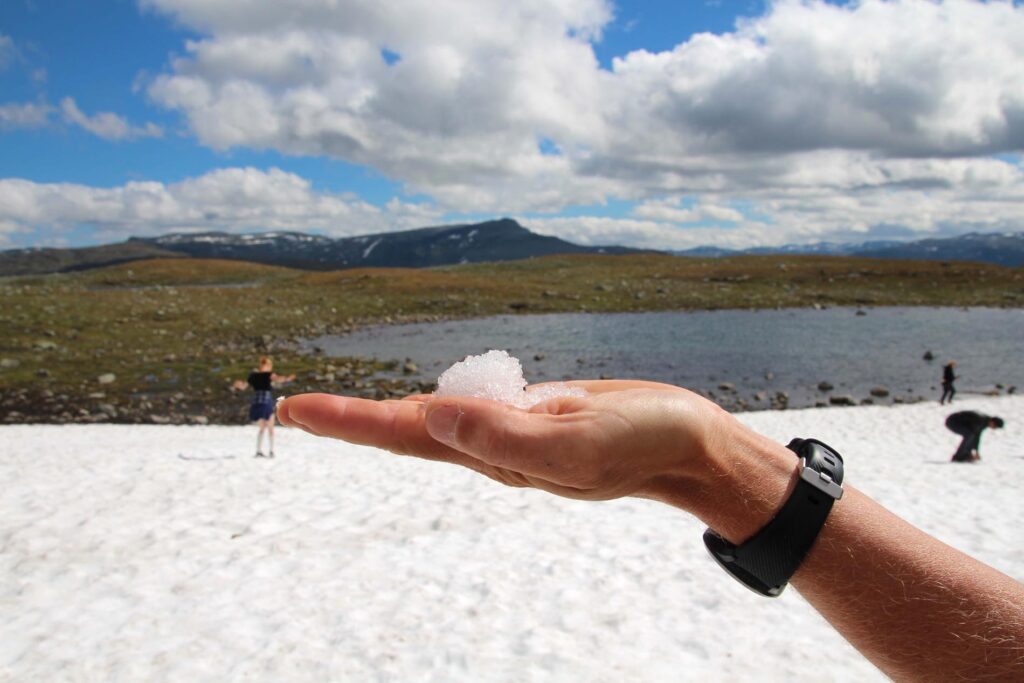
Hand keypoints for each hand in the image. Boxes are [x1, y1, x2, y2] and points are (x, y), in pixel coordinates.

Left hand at [277, 380, 795, 539]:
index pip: (407, 434)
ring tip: (336, 409)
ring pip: (438, 413)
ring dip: (384, 409)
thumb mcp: (578, 442)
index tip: (296, 409)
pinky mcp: (534, 408)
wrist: (687, 442)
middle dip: (350, 418)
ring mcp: (513, 426)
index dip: (350, 420)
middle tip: (292, 407)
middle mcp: (494, 443)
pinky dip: (441, 392)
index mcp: (496, 454)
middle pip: (408, 427)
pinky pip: (477, 397)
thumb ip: (507, 435)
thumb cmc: (642, 443)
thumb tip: (434, 414)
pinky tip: (421, 398)